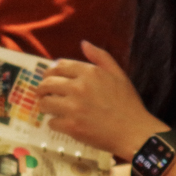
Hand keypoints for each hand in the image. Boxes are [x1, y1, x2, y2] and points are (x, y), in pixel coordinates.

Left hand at [36, 41, 165, 159]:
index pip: (58, 66)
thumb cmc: (127, 103)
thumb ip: (100, 57)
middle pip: (47, 83)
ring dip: (45, 105)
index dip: (50, 72)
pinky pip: (51, 122)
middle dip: (42, 88)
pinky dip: (54, 123)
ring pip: (45, 102)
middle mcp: (79, 87)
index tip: (50, 78)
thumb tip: (83, 43)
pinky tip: (61, 123)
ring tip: (50, 108)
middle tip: (44, 93)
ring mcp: (74, 107)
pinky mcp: (71, 126)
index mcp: (90, 72)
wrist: (133, 132)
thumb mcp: (118, 74)